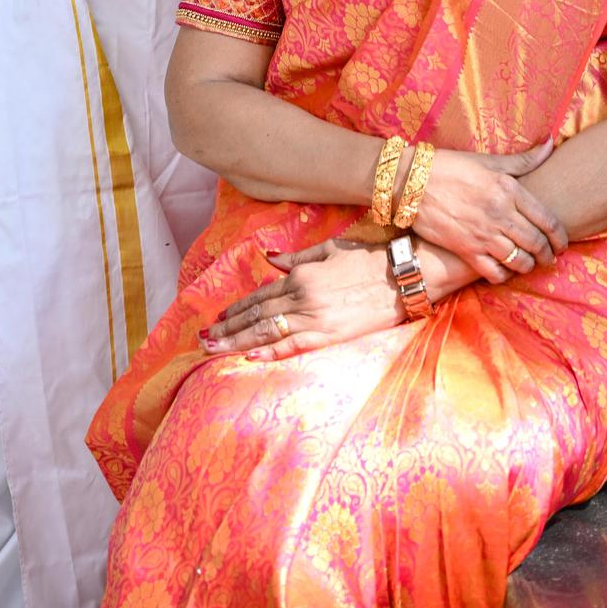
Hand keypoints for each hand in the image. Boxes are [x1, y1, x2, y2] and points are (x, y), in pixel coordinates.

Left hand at [200, 239, 403, 360]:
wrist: (403, 274)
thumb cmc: (367, 259)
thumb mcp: (328, 250)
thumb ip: (295, 257)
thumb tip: (267, 258)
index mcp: (301, 275)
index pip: (260, 296)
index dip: (235, 308)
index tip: (216, 318)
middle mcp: (302, 297)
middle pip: (257, 315)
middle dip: (227, 328)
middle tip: (202, 339)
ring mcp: (316, 318)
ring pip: (267, 332)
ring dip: (237, 342)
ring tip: (214, 350)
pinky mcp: (331, 336)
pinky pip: (294, 346)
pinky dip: (270, 352)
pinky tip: (249, 357)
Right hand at [411, 142, 567, 283]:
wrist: (411, 182)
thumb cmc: (451, 167)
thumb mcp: (488, 160)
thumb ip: (523, 159)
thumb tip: (552, 144)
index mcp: (508, 189)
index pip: (547, 220)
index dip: (560, 236)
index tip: (562, 243)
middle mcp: (500, 213)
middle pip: (536, 243)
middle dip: (549, 255)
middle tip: (550, 258)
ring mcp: (483, 234)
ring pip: (519, 261)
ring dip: (529, 266)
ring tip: (530, 264)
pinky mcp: (466, 249)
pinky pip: (494, 272)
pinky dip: (504, 275)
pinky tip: (505, 270)